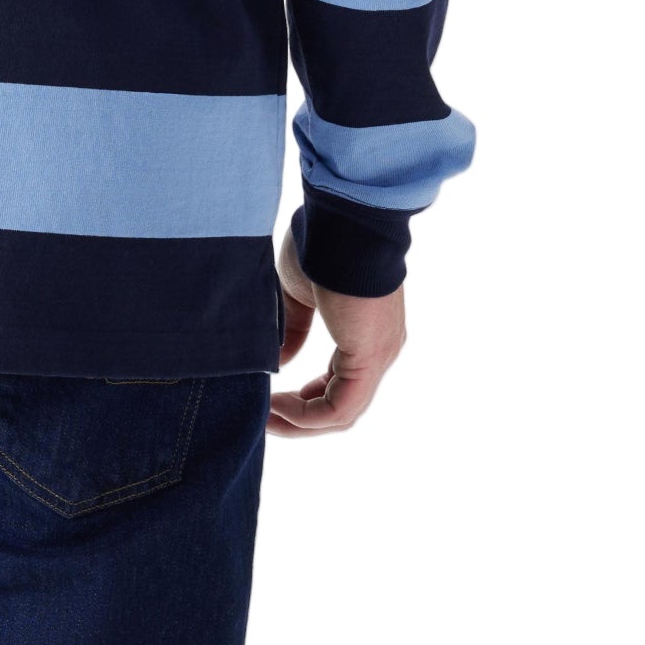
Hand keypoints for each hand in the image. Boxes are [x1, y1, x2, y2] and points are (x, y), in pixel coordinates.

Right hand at [268, 229, 406, 436]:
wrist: (344, 222)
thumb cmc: (322, 245)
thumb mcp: (298, 295)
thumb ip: (292, 329)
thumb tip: (278, 361)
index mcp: (365, 334)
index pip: (340, 384)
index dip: (306, 399)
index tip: (272, 398)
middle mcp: (379, 350)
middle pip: (343, 406)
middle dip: (301, 417)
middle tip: (265, 417)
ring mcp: (379, 356)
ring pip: (343, 413)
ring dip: (301, 422)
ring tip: (266, 417)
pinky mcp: (369, 357)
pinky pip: (340, 407)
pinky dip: (308, 417)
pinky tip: (277, 407)